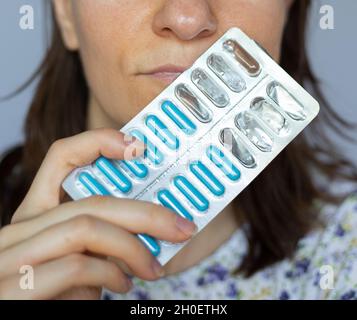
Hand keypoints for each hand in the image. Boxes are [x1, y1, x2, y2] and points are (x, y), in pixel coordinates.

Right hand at [0, 129, 196, 298]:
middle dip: (147, 214)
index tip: (137, 147)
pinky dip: (112, 274)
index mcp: (34, 214)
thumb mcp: (79, 256)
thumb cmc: (59, 292)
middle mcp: (19, 228)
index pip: (60, 156)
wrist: (31, 319)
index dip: (97, 142)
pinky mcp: (17, 289)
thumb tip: (153, 223)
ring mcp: (13, 256)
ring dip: (134, 249)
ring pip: (87, 228)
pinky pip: (79, 266)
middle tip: (183, 228)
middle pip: (91, 201)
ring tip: (154, 269)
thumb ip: (103, 236)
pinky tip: (124, 285)